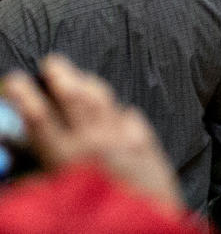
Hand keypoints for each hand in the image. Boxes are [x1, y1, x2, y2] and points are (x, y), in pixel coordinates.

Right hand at [1, 56, 182, 209]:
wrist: (143, 229)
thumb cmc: (94, 221)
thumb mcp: (57, 201)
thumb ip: (38, 177)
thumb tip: (22, 165)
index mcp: (66, 158)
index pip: (39, 117)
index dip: (24, 96)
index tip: (15, 80)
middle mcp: (95, 143)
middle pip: (75, 99)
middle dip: (61, 76)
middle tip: (53, 61)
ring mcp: (124, 142)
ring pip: (105, 104)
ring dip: (91, 86)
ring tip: (82, 77)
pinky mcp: (147, 150)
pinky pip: (134, 122)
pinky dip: (125, 114)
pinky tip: (121, 111)